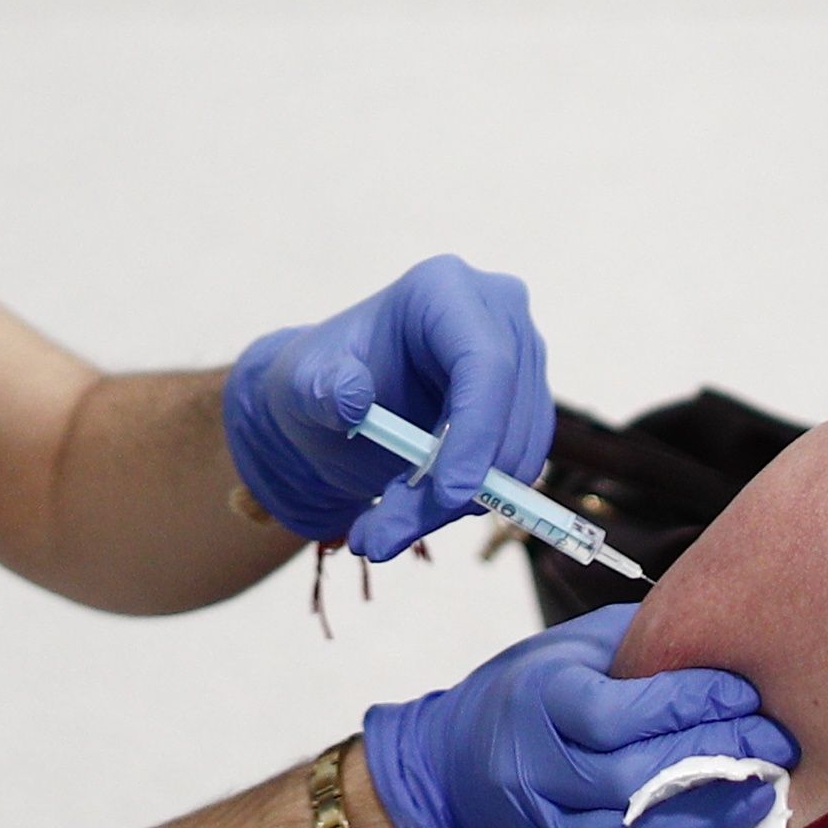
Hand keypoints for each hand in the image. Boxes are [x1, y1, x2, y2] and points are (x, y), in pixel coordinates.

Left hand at [223, 255, 552, 560]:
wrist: (333, 403)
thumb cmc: (317, 382)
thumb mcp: (300, 387)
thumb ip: (319, 389)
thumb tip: (352, 395)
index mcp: (443, 290)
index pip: (485, 362)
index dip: (476, 431)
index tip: (448, 496)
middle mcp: (497, 313)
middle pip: (506, 415)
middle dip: (453, 489)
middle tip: (378, 537)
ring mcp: (521, 357)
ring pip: (515, 453)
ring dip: (452, 506)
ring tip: (380, 526)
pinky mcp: (526, 402)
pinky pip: (516, 468)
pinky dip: (466, 503)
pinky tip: (411, 509)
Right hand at [360, 607, 791, 827]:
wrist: (452, 763)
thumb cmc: (535, 692)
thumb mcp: (574, 648)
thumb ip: (639, 643)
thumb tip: (725, 634)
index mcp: (539, 696)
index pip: (619, 709)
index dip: (691, 704)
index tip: (746, 696)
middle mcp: (530, 763)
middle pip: (629, 775)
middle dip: (713, 760)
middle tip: (775, 747)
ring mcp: (533, 822)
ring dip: (698, 822)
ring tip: (759, 800)